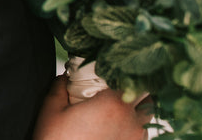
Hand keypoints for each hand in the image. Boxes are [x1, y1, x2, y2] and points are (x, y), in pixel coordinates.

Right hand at [33, 74, 152, 139]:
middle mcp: (131, 121)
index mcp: (112, 104)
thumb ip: (60, 86)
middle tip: (120, 85)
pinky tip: (115, 127)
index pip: (138, 79)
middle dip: (139, 89)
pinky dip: (133, 127)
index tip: (119, 69)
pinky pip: (141, 135)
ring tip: (117, 108)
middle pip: (149, 98)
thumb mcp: (51, 109)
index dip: (132, 72)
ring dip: (137, 109)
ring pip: (147, 118)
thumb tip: (66, 75)